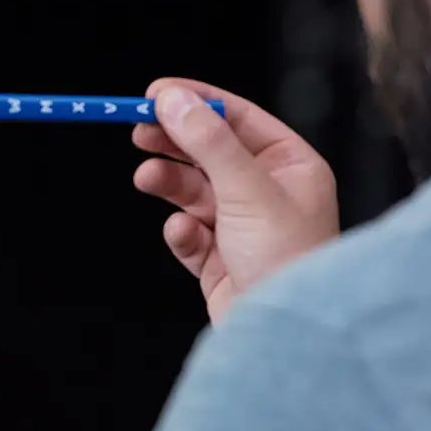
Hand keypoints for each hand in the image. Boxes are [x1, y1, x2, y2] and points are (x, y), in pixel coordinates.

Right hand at [134, 78, 339, 323]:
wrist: (284, 338)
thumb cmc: (288, 262)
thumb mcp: (246, 190)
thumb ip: (207, 142)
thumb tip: (173, 99)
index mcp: (292, 166)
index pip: (238, 119)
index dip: (196, 102)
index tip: (154, 93)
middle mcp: (269, 193)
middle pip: (209, 152)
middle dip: (174, 143)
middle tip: (138, 131)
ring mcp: (242, 227)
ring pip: (193, 191)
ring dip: (169, 183)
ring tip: (146, 179)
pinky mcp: (219, 260)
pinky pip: (189, 233)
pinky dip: (180, 232)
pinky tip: (183, 236)